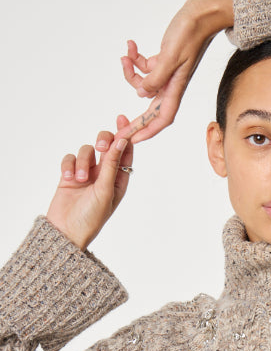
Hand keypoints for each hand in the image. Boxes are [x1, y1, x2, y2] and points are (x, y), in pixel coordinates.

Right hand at [46, 115, 133, 250]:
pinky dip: (69, 164)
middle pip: (106, 146)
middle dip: (103, 142)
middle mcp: (104, 175)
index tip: (123, 119)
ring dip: (82, 161)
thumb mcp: (105, 190)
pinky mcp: (69, 174)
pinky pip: (70, 158)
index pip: (125, 153)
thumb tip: (122, 142)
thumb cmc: (91, 217)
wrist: (66, 231)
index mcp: (118, 180)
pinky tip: (68, 177)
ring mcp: (86, 174)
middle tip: (101, 147)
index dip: (125, 135)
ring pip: (86, 151)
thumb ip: (112, 165)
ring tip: (79, 179)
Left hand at [116, 0, 233, 143]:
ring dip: (130, 72)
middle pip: (150, 108)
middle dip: (134, 119)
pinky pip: (144, 67)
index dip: (147, 131)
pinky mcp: (163, 61)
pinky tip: (131, 46)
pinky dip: (135, 59)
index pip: (162, 118)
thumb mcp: (170, 56)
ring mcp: (167, 73)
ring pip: (143, 84)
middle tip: (118, 127)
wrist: (201, 15)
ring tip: (126, 56)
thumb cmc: (191, 33)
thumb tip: (142, 94)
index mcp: (175, 87)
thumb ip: (155, 77)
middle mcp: (171, 85)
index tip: (132, 140)